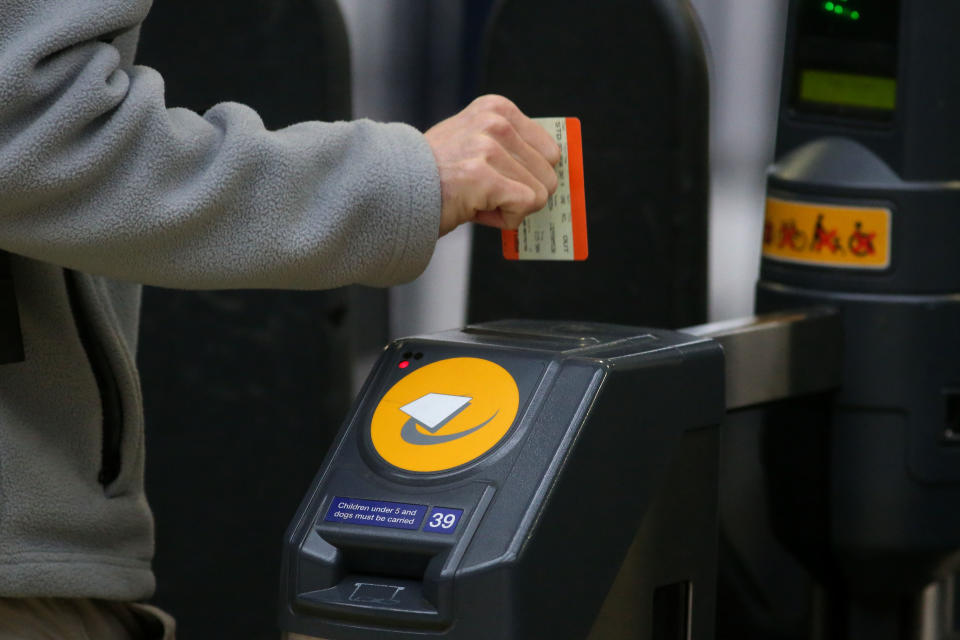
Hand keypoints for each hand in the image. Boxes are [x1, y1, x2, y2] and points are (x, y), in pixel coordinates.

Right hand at [424, 95, 561, 236]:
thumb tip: (550, 172)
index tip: (497, 179)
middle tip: (485, 194)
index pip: (550, 151)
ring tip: (476, 199)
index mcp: (497, 108)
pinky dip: (504, 219)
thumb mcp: (474, 140)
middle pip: (548, 175)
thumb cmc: (436, 173)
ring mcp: (489, 148)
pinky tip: (477, 210)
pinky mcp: (484, 177)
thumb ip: (510, 147)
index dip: (527, 176)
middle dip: (520, 194)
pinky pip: (524, 206)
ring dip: (508, 207)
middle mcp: (496, 122)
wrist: (395, 188)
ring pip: (539, 194)